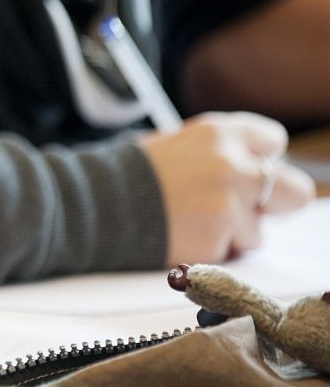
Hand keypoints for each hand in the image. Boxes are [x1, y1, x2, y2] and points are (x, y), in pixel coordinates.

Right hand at [139, 112, 313, 265]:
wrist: (92, 205)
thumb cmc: (129, 175)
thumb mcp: (176, 144)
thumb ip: (219, 153)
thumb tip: (254, 170)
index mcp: (219, 133)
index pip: (274, 142)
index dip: (259, 160)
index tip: (244, 171)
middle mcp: (232, 166)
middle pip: (294, 191)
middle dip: (273, 204)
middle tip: (245, 208)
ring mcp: (228, 206)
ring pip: (258, 231)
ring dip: (231, 233)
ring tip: (189, 223)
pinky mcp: (218, 241)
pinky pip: (231, 254)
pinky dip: (210, 251)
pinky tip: (181, 236)